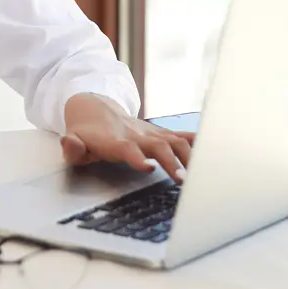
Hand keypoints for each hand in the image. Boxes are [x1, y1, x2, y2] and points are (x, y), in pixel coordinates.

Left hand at [61, 93, 194, 181]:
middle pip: (159, 146)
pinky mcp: (161, 134)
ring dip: (190, 156)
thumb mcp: (73, 140)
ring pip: (176, 141)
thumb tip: (70, 144)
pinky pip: (183, 136)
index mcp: (115, 140)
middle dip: (172, 162)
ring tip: (203, 174)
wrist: (95, 108)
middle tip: (183, 180)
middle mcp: (137, 135)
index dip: (138, 158)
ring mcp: (152, 133)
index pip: (127, 148)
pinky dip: (200, 143)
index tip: (149, 168)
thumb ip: (72, 147)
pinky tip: (217, 152)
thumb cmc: (86, 132)